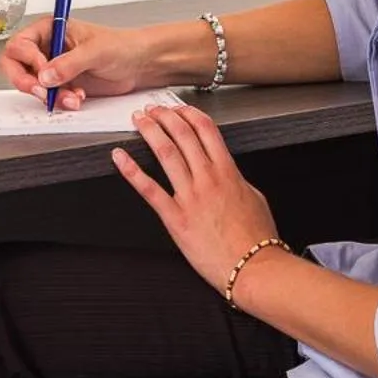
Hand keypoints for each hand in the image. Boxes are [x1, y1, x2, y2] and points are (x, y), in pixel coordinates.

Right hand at [0, 16, 149, 109]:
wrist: (140, 65)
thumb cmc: (121, 45)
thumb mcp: (95, 51)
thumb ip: (69, 63)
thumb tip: (45, 75)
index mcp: (50, 29)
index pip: (19, 44)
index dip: (27, 59)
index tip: (43, 70)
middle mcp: (47, 48)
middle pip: (15, 65)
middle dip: (27, 81)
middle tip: (42, 92)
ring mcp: (53, 68)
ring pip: (32, 85)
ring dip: (48, 95)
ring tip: (71, 97)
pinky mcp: (61, 85)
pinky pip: (48, 97)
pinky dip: (59, 101)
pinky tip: (76, 98)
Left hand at [113, 104, 278, 293]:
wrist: (254, 268)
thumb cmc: (257, 240)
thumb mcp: (255, 198)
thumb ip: (238, 181)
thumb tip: (229, 173)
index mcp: (229, 172)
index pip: (206, 130)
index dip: (188, 114)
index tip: (178, 109)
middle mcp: (208, 179)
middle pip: (182, 135)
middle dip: (165, 116)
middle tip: (153, 110)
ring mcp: (190, 197)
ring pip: (166, 153)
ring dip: (150, 132)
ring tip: (139, 120)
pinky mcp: (176, 218)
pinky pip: (149, 190)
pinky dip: (132, 171)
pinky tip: (120, 157)